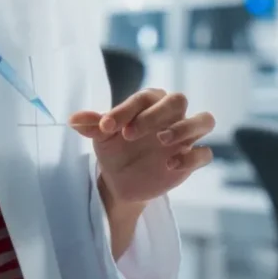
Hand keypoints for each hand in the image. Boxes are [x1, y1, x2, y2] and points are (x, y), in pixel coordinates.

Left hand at [71, 89, 214, 256]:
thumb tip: (73, 119)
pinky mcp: (191, 159)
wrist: (120, 180)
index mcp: (150, 102)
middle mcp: (171, 115)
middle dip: (156, 114)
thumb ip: (93, 125)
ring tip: (161, 141)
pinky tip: (169, 165)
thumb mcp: (101, 137)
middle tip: (129, 134)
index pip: (144, 97)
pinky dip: (191, 157)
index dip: (125, 110)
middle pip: (178, 100)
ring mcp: (185, 137)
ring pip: (204, 120)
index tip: (104, 128)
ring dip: (185, 127)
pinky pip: (204, 153)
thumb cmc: (114, 149)